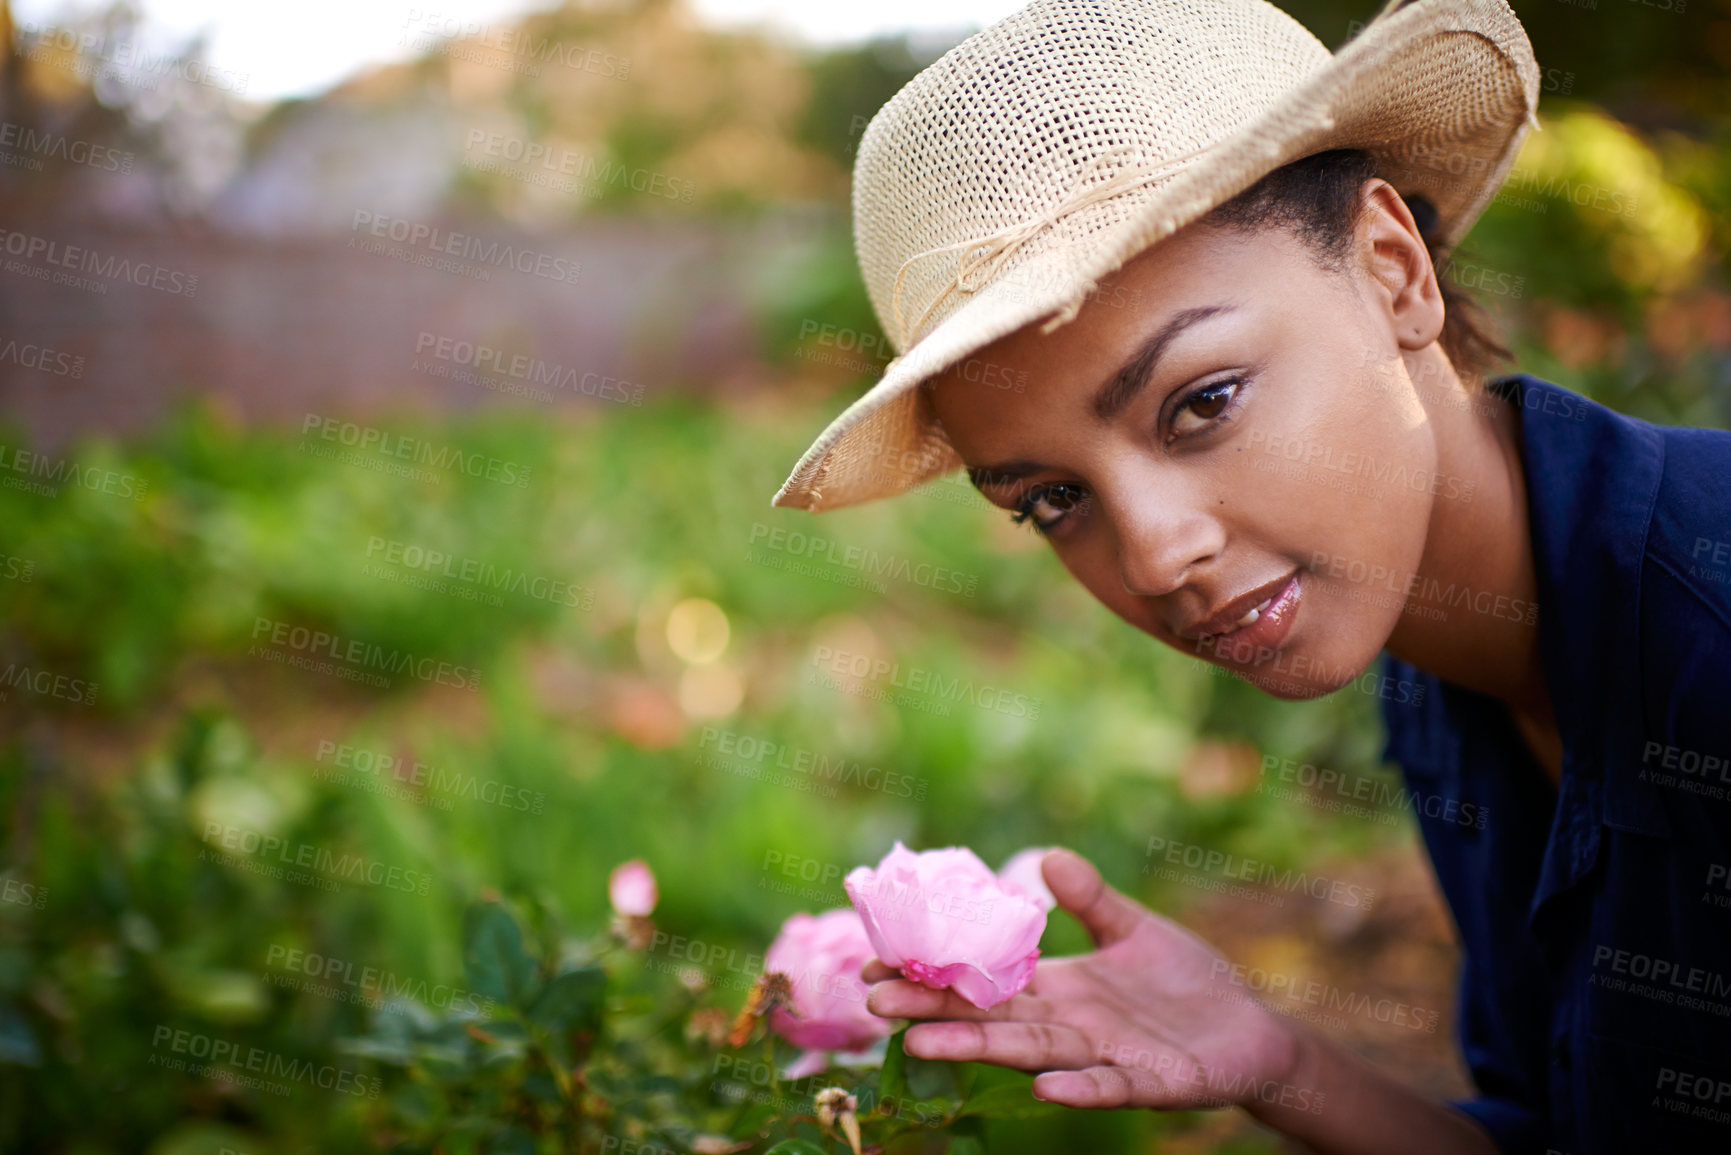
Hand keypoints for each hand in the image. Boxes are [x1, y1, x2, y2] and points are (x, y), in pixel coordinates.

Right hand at [861, 847, 1304, 1112]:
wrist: (1253, 1029)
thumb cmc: (1188, 983)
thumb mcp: (1136, 929)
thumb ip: (1093, 900)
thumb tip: (1048, 858)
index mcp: (1059, 987)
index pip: (984, 981)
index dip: (934, 975)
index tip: (876, 966)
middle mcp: (1069, 1024)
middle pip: (989, 1018)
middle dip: (932, 1013)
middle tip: (872, 1005)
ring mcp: (1103, 1056)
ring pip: (1030, 1053)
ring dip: (978, 1051)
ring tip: (923, 1046)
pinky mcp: (1147, 1082)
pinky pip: (1108, 1086)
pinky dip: (1077, 1088)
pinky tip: (1045, 1087)